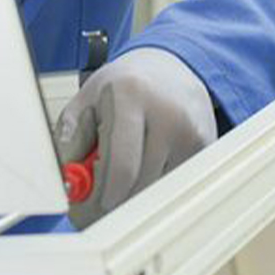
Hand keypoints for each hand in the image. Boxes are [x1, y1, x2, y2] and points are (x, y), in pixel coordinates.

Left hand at [55, 48, 216, 227]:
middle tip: (103, 196)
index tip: (92, 206)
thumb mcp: (87, 99)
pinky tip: (151, 161)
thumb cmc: (125, 85)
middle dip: (117, 199)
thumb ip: (70, 136)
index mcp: (132, 96)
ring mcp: (191, 130)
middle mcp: (168, 112)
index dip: (105, 195)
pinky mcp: (206, 144)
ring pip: (158, 189)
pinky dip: (159, 183)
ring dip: (138, 191)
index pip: (122, 164)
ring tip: (128, 167)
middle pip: (141, 183)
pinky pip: (176, 183)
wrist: (170, 68)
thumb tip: (68, 182)